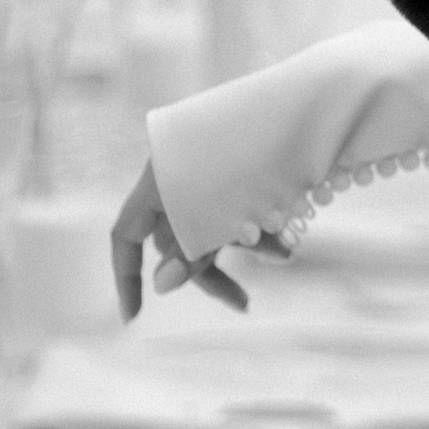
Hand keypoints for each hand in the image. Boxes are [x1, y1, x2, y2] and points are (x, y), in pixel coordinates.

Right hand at [109, 160, 288, 321]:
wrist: (303, 110)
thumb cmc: (249, 157)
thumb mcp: (214, 213)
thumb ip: (187, 253)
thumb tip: (162, 287)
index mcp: (157, 182)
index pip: (125, 237)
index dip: (126, 277)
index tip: (134, 318)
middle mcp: (178, 180)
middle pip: (179, 241)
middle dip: (210, 273)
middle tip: (242, 304)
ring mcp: (211, 177)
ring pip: (218, 229)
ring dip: (248, 248)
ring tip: (284, 254)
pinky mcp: (243, 173)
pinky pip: (241, 214)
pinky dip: (261, 230)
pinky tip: (288, 241)